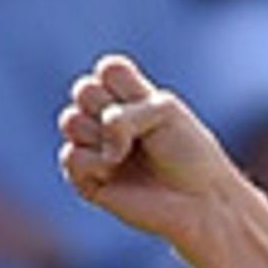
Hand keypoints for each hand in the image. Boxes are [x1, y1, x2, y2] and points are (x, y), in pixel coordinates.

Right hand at [56, 54, 240, 246]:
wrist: (197, 199)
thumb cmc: (188, 153)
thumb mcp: (163, 113)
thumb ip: (121, 117)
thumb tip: (97, 149)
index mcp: (131, 98)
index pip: (107, 68)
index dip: (121, 83)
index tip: (150, 104)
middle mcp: (109, 119)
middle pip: (83, 89)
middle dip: (108, 107)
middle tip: (139, 132)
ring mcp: (96, 147)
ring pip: (70, 120)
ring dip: (99, 136)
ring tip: (124, 155)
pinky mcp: (87, 178)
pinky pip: (70, 156)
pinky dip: (95, 164)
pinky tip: (113, 174)